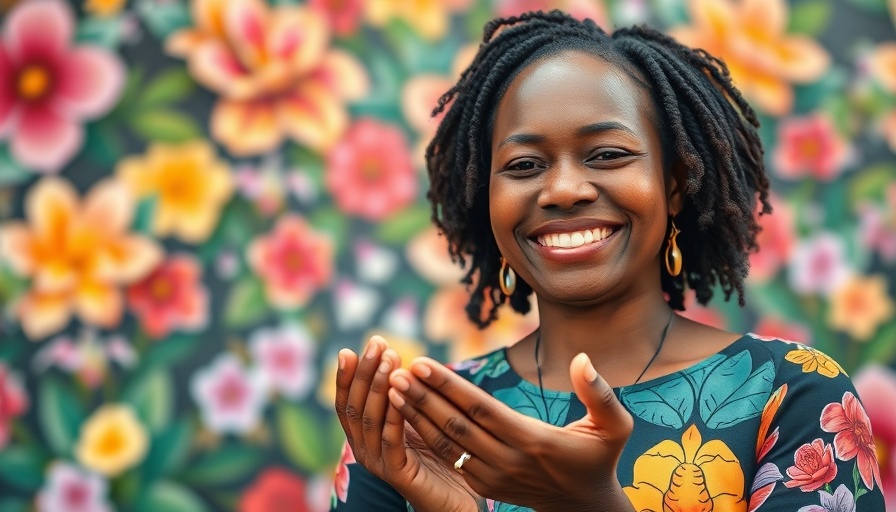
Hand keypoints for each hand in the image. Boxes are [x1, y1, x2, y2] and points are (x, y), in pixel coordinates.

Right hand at [334, 335, 481, 511]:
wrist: (454, 501)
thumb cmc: (437, 457)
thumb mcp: (415, 421)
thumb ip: (402, 399)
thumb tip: (396, 361)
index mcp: (365, 437)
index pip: (346, 404)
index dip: (345, 377)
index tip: (348, 350)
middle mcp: (364, 450)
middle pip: (354, 407)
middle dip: (364, 372)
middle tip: (377, 343)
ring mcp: (378, 463)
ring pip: (370, 420)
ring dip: (378, 385)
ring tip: (390, 358)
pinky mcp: (398, 474)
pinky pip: (391, 440)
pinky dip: (393, 413)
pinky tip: (398, 392)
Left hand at [387, 353, 636, 510]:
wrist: (583, 506)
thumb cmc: (599, 458)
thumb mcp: (614, 427)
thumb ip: (600, 393)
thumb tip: (584, 359)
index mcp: (532, 440)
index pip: (481, 409)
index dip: (448, 386)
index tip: (422, 362)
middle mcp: (507, 459)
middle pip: (455, 424)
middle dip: (422, 396)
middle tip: (395, 369)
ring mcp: (492, 475)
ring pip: (446, 442)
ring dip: (416, 414)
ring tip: (392, 387)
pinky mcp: (483, 484)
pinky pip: (449, 456)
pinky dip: (425, 434)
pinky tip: (407, 412)